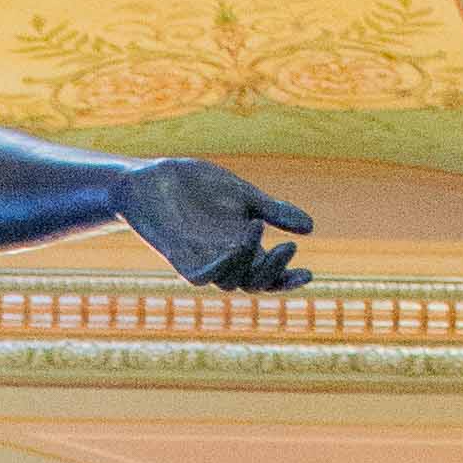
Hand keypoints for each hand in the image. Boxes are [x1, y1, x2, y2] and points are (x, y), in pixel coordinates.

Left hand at [127, 157, 311, 292]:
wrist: (152, 179)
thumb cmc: (196, 187)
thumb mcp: (244, 195)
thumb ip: (273, 211)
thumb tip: (310, 228)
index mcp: (244, 248)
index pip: (269, 275)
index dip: (288, 280)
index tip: (309, 273)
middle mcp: (224, 261)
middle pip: (254, 283)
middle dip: (274, 269)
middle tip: (289, 246)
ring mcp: (202, 262)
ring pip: (229, 281)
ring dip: (246, 260)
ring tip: (256, 226)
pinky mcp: (179, 259)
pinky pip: (201, 277)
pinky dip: (219, 268)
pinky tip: (232, 249)